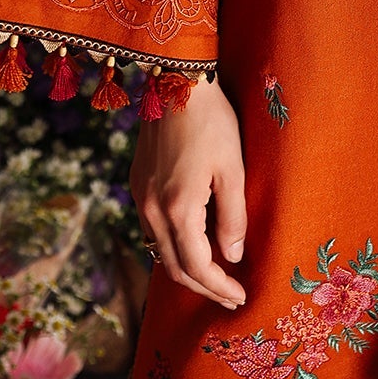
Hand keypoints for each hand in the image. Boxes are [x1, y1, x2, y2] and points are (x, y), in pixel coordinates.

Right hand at [130, 76, 246, 309]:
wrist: (175, 81)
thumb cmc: (211, 121)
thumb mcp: (233, 168)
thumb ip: (233, 216)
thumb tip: (234, 255)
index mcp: (178, 209)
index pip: (198, 267)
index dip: (219, 287)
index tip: (240, 297)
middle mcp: (152, 209)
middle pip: (175, 267)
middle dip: (203, 287)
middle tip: (229, 296)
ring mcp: (140, 197)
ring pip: (160, 251)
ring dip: (186, 269)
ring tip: (214, 275)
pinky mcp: (137, 183)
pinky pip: (151, 230)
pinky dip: (172, 246)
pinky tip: (191, 242)